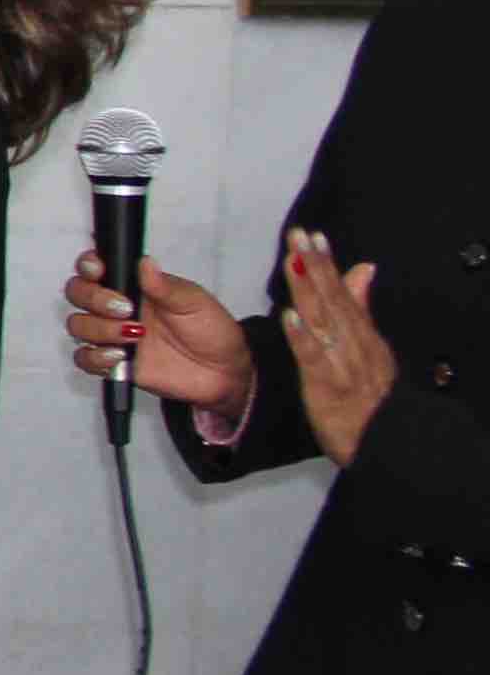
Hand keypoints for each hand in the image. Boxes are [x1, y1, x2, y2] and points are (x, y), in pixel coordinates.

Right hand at [61, 246, 251, 413]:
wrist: (224, 372)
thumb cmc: (211, 330)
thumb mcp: (193, 302)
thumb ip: (164, 286)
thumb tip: (145, 262)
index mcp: (133, 286)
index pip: (95, 268)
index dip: (87, 266)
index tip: (98, 271)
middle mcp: (116, 308)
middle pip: (77, 294)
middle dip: (93, 299)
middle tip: (125, 309)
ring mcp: (113, 336)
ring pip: (78, 325)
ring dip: (99, 329)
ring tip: (134, 336)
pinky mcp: (114, 364)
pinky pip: (84, 359)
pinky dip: (96, 358)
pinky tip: (121, 357)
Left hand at [280, 229, 396, 465]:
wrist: (385, 440)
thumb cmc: (373, 394)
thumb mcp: (372, 347)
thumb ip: (361, 307)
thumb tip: (363, 269)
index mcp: (360, 333)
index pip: (342, 291)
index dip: (327, 262)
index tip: (312, 234)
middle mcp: (352, 342)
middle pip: (332, 298)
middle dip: (316, 264)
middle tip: (298, 234)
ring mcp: (340, 361)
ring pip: (322, 320)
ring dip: (307, 290)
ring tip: (293, 260)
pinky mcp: (326, 384)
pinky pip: (313, 358)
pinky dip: (301, 337)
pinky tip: (289, 316)